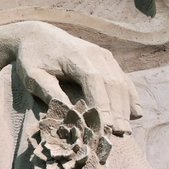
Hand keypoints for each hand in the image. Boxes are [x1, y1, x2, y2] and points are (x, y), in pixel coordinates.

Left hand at [13, 21, 141, 134]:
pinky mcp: (107, 59)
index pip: (95, 82)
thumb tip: (68, 112)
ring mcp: (104, 55)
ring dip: (125, 107)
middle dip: (118, 110)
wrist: (37, 35)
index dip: (103, 105)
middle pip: (113, 84)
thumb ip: (49, 91)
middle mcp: (95, 54)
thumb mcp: (33, 75)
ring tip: (126, 130)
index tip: (106, 127)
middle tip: (120, 134)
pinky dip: (130, 96)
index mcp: (76, 57)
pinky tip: (136, 113)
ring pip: (121, 82)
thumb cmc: (32, 59)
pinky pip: (123, 78)